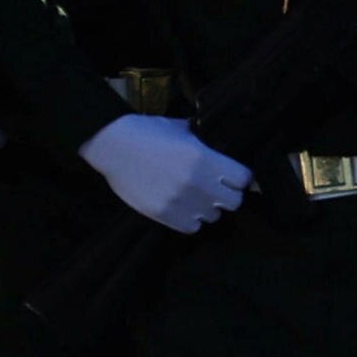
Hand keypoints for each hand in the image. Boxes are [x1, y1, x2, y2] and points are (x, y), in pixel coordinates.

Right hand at [80, 110, 252, 230]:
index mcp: (204, 158)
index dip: (242, 178)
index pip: (243, 179)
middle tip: (218, 189)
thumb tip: (221, 147)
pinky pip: (192, 227)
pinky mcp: (163, 214)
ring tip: (197, 197)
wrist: (114, 145)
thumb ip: (205, 141)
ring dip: (209, 207)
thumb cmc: (148, 132)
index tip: (235, 176)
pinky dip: (192, 220)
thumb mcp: (183, 129)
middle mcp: (196, 182)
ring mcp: (179, 201)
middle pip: (234, 202)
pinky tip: (185, 207)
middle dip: (229, 195)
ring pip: (214, 216)